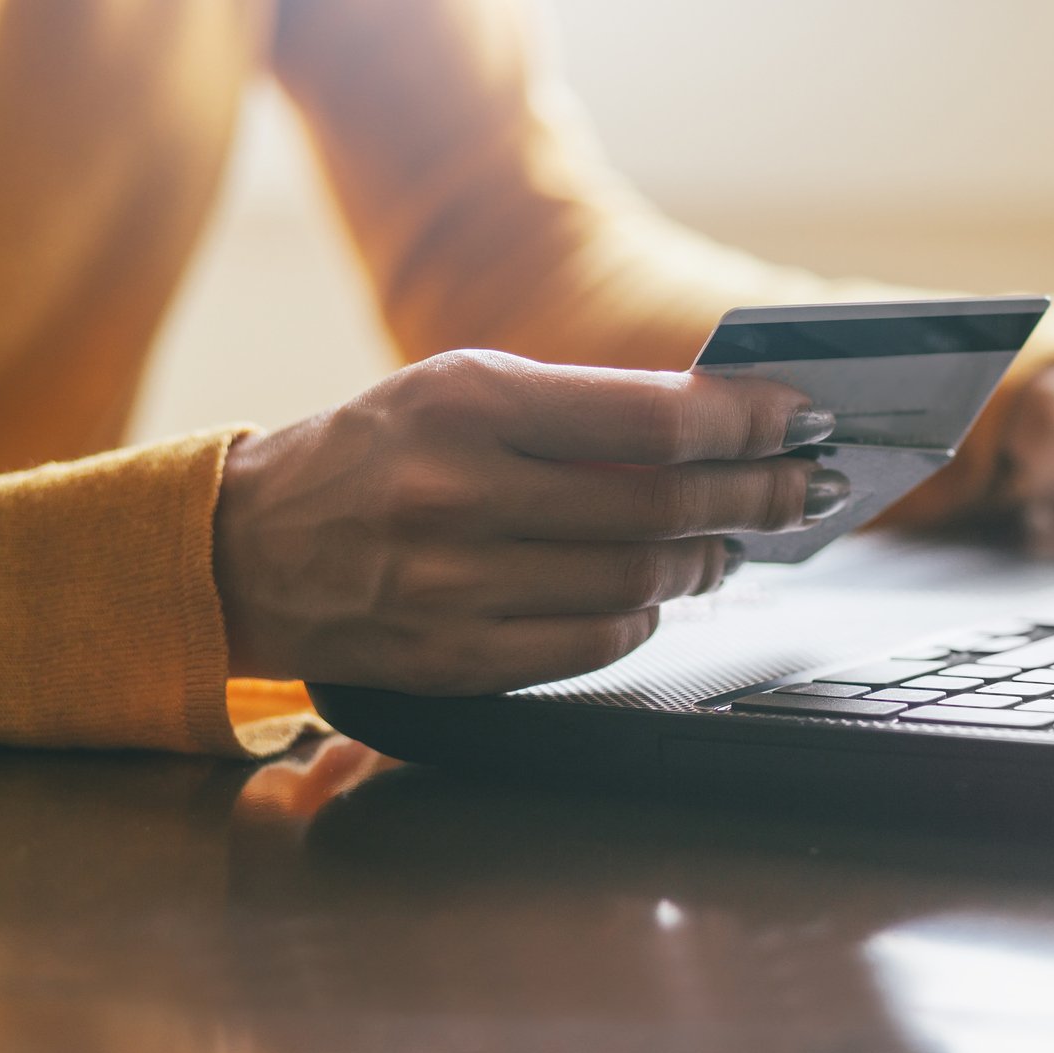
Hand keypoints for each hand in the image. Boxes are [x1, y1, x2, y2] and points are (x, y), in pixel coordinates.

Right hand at [212, 350, 845, 694]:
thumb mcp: (464, 390)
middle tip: (806, 489)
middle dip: (758, 496)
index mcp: (470, 405)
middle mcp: (462, 496)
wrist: (247, 547)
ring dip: (708, 559)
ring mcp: (456, 588)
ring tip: (732, 541)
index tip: (803, 418)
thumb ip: (583, 407)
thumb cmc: (377, 452)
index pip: (653, 420)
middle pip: (664, 507)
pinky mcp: (456, 662)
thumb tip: (719, 427)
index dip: (748, 423)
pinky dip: (646, 616)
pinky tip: (659, 591)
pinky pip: (595, 644)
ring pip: (640, 580)